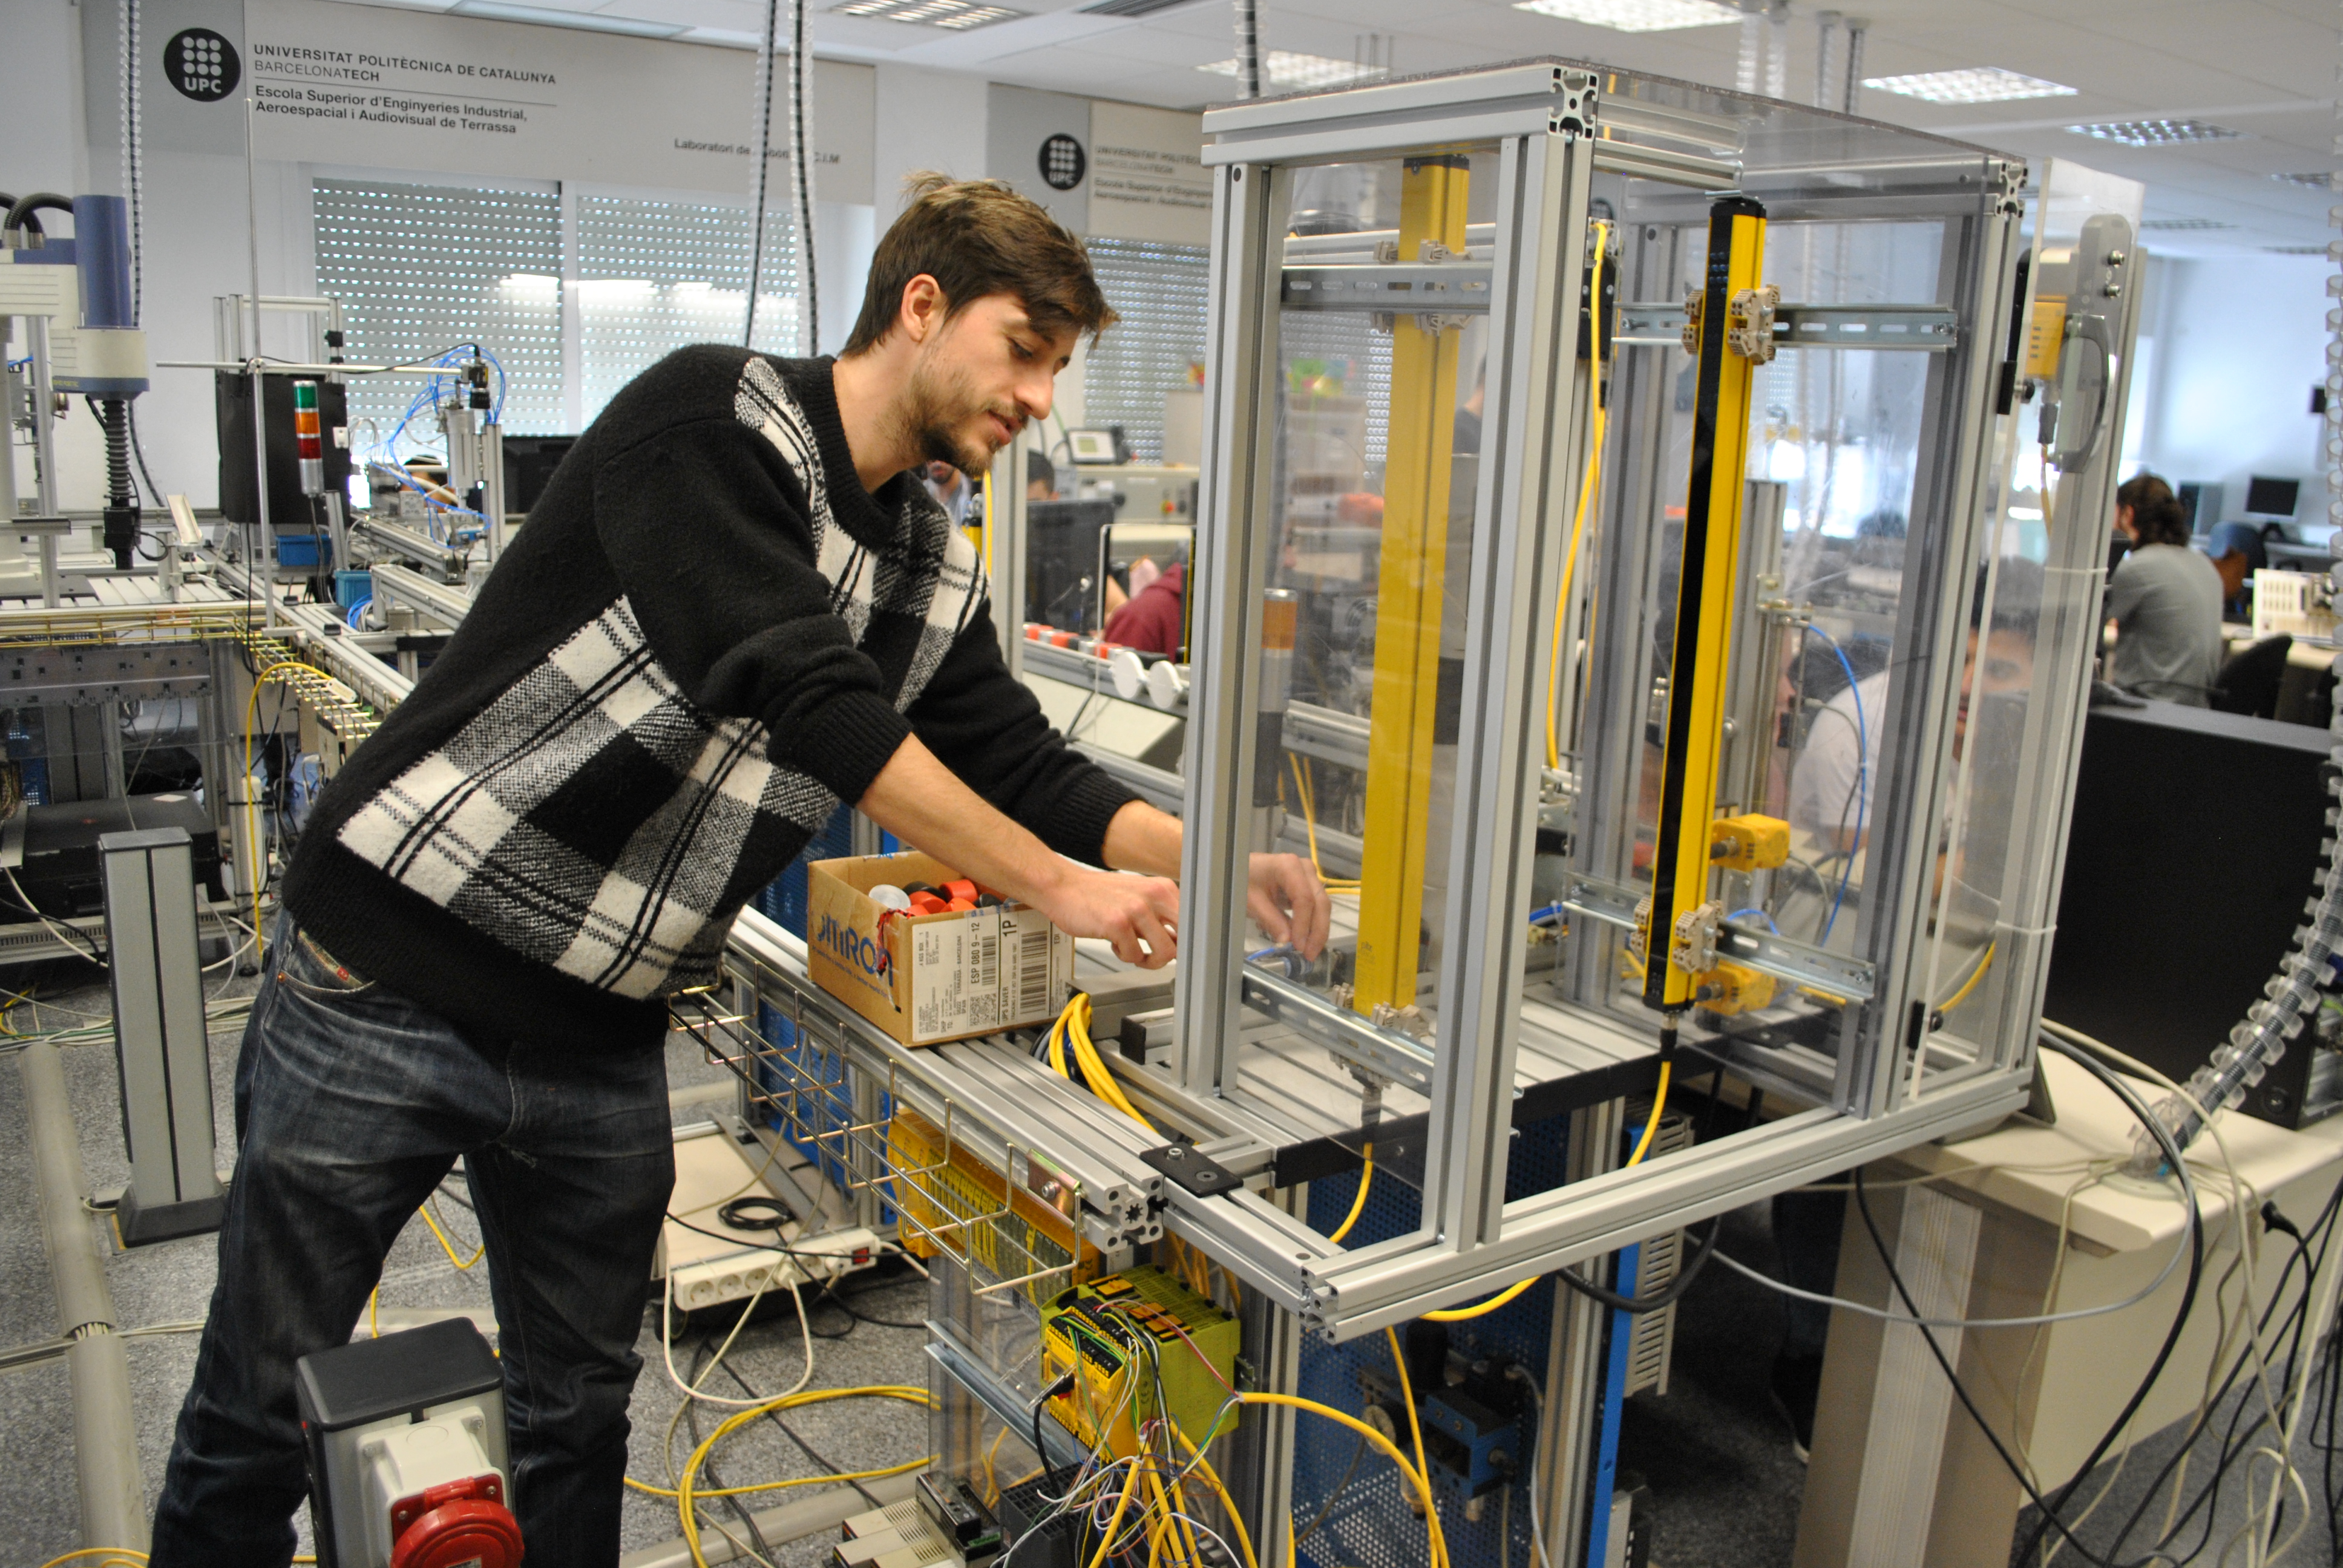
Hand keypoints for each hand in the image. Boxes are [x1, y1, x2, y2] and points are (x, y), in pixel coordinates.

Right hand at [1037, 867, 1179, 968]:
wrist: (1064, 887)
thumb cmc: (1099, 895)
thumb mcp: (1138, 896)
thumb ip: (1160, 915)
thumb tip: (1180, 942)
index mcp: (1163, 888)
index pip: (1192, 922)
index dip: (1185, 943)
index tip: (1177, 951)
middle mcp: (1154, 895)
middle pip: (1184, 940)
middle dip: (1171, 955)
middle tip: (1156, 956)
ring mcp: (1136, 909)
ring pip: (1165, 953)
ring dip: (1148, 960)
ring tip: (1133, 951)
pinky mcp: (1118, 923)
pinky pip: (1134, 956)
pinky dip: (1124, 956)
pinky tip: (1114, 943)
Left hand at [1248, 853, 1330, 960]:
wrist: (1244, 869)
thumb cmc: (1244, 880)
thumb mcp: (1252, 901)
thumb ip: (1270, 920)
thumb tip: (1287, 941)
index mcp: (1289, 866)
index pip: (1304, 898)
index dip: (1303, 924)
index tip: (1298, 945)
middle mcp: (1305, 869)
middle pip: (1319, 902)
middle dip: (1317, 931)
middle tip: (1309, 954)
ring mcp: (1309, 877)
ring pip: (1321, 906)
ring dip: (1317, 930)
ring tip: (1309, 951)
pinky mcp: (1309, 886)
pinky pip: (1316, 907)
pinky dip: (1312, 925)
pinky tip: (1307, 941)